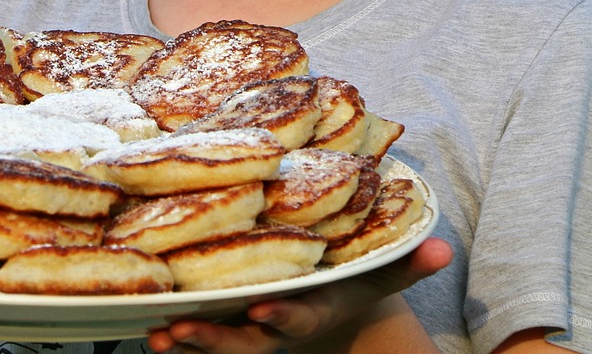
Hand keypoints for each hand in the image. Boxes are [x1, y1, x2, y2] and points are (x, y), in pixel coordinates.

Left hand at [145, 237, 452, 353]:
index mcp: (313, 309)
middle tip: (180, 331)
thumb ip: (407, 263)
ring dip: (187, 343)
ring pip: (217, 343)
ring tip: (156, 337)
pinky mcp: (228, 323)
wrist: (329, 308)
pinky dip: (177, 335)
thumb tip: (445, 249)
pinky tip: (146, 327)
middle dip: (215, 341)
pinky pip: (200, 336)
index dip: (280, 316)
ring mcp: (250, 329)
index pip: (296, 317)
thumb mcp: (378, 274)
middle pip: (245, 342)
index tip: (261, 309)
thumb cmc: (350, 280)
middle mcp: (277, 325)